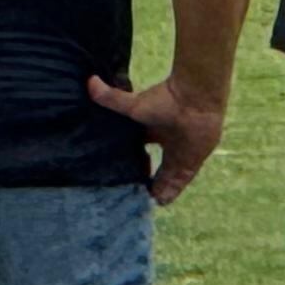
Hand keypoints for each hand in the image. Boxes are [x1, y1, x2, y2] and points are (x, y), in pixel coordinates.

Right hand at [86, 73, 230, 203]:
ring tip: (144, 202)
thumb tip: (89, 82)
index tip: (120, 173)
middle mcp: (167, 142)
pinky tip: (160, 203)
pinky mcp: (192, 162)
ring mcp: (180, 153)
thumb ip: (111, 98)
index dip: (132, 161)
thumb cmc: (164, 100)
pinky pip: (181, 181)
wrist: (195, 99)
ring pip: (167, 176)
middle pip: (155, 165)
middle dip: (145, 178)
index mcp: (153, 129)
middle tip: (131, 192)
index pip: (140, 149)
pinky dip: (172, 191)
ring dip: (158, 188)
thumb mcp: (133, 105)